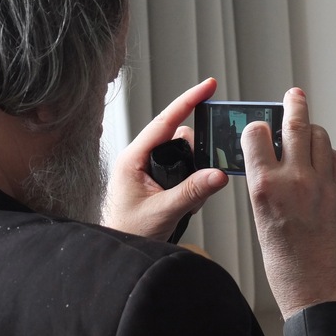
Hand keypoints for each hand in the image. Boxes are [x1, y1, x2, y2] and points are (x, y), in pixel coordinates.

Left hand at [105, 78, 227, 240]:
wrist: (118, 249)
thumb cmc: (128, 231)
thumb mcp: (163, 211)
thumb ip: (192, 192)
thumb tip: (218, 174)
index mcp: (133, 158)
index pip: (165, 121)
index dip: (188, 101)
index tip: (208, 86)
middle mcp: (139, 157)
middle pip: (177, 137)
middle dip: (195, 154)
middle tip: (203, 176)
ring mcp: (145, 167)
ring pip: (180, 154)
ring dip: (192, 173)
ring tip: (188, 200)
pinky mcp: (152, 178)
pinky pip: (178, 168)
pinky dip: (189, 181)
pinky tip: (186, 201)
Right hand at [241, 88, 335, 319]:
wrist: (322, 292)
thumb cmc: (286, 267)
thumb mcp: (260, 221)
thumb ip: (263, 187)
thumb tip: (265, 166)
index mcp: (266, 187)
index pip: (256, 135)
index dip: (254, 128)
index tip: (255, 127)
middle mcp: (296, 178)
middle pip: (296, 125)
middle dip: (293, 104)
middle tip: (293, 95)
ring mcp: (324, 183)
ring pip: (320, 137)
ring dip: (310, 130)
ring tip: (304, 131)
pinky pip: (335, 158)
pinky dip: (326, 152)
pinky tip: (319, 159)